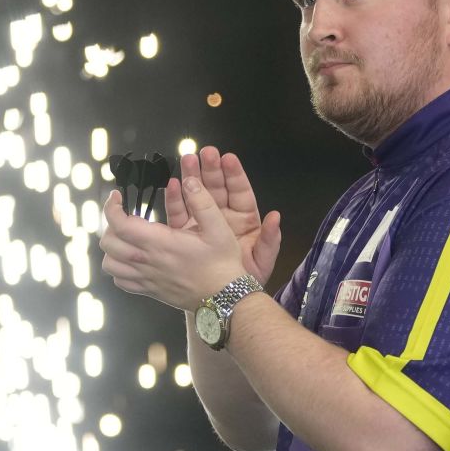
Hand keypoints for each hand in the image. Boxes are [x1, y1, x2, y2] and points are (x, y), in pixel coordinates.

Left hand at [100, 176, 247, 310]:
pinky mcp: (149, 290)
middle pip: (109, 243)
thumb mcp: (219, 228)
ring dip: (112, 248)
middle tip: (125, 216)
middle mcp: (148, 261)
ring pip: (110, 264)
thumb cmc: (221, 264)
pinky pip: (120, 281)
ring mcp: (146, 278)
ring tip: (125, 237)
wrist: (225, 298)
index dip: (112, 208)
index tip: (117, 197)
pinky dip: (119, 269)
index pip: (120, 224)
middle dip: (111, 225)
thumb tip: (189, 182)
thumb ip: (203, 202)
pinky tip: (131, 260)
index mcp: (160, 243)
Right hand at [164, 146, 281, 286]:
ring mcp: (204, 222)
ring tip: (186, 159)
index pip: (240, 191)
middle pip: (217, 187)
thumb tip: (276, 217)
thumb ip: (270, 240)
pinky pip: (181, 212)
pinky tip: (173, 184)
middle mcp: (224, 216)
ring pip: (198, 194)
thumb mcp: (262, 260)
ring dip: (192, 177)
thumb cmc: (246, 278)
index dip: (234, 174)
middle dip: (210, 169)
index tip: (227, 158)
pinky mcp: (187, 232)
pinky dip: (176, 198)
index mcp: (245, 219)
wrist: (223, 298)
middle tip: (204, 152)